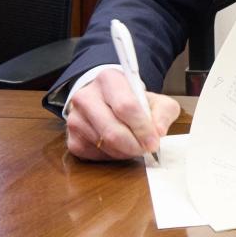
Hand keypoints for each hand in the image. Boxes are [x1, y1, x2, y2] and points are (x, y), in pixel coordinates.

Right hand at [65, 68, 180, 161]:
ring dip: (126, 151)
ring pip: (105, 145)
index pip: (126, 106)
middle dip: (135, 145)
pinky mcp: (72, 140)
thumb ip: (163, 112)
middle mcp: (85, 97)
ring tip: (135, 144)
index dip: (142, 127)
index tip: (154, 141)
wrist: (107, 102)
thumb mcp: (156, 100)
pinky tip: (120, 146)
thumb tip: (158, 131)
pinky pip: (96, 155)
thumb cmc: (133, 101)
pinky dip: (113, 156)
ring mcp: (75, 119)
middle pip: (112, 130)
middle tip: (147, 149)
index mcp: (108, 80)